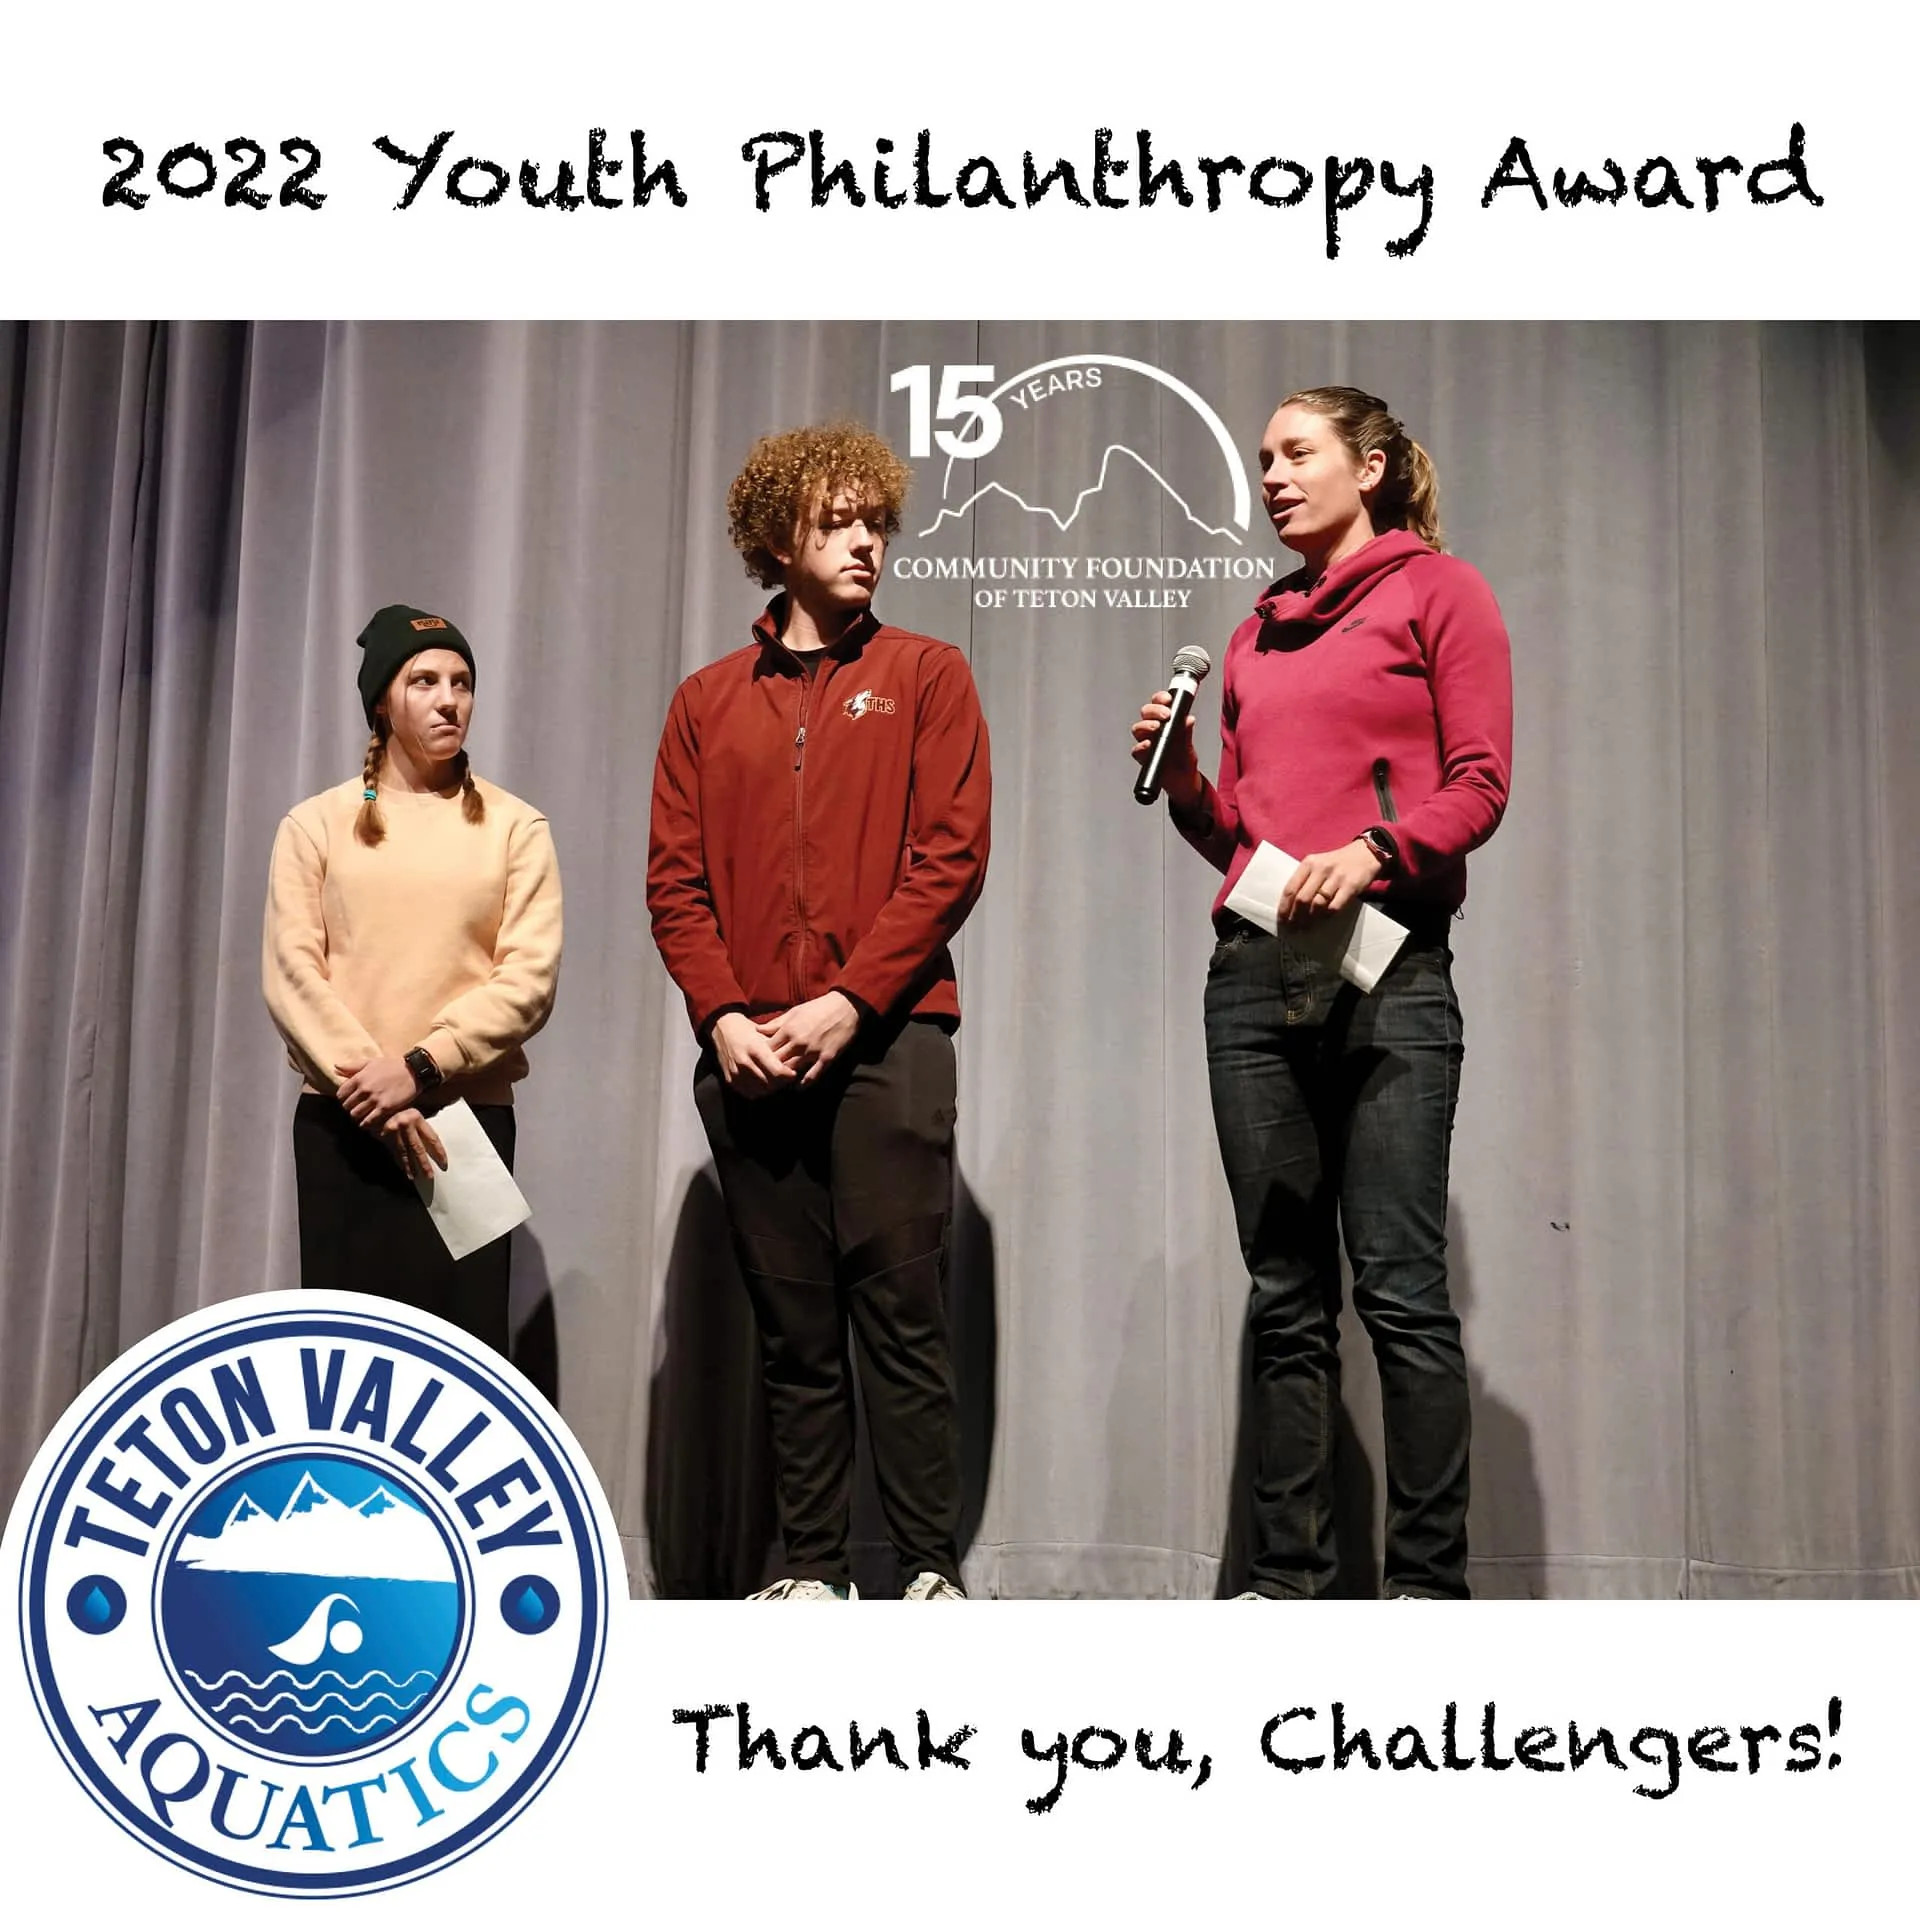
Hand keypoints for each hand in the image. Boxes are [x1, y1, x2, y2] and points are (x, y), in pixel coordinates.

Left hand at [336, 1056, 419, 1129]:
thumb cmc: (391, 1065)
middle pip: (347, 1106)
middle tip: (357, 1109)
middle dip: (350, 1108)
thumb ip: (352, 1066)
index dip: (344, 1099)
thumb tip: (335, 1067)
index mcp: (359, 1078)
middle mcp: (364, 1089)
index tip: (350, 1100)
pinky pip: (369, 1120)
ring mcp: (374, 1099)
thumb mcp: (371, 1062)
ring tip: (362, 1116)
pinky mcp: (385, 1108)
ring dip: (357, 1117)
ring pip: (355, 1115)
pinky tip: (368, 1123)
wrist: (413, 1071)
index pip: (341, 1094)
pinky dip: (366, 1124)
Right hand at [383, 1107, 447, 1181]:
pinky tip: (403, 1170)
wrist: (376, 1106)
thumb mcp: (412, 1113)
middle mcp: (406, 1124)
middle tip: (430, 1176)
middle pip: (418, 1148)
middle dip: (424, 1164)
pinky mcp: (384, 1137)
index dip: (439, 1152)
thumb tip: (434, 1143)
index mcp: (417, 1117)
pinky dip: (399, 1162)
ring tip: (414, 1177)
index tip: (444, 1164)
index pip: (432, 1138)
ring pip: (405, 1153)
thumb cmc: (398, 1109)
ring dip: (410, 1166)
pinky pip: (394, 1152)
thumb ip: (422, 1126)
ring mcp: (394, 1131)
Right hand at [712, 1010, 798, 1098]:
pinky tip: (763, 1084)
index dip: (788, 1075)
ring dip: (771, 1088)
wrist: (722, 1028)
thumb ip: (779, 1049)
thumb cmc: (748, 1030)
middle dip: (781, 1083)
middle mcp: (744, 1062)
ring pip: (760, 1090)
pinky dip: (758, 1091)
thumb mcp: (765, 1034)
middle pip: (770, 1083)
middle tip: (787, 1078)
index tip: (793, 1073)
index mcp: (755, 1049)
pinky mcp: (730, 1079)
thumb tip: (795, 1062)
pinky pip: (748, 1093)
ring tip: (776, 1081)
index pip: (777, 1071)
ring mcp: (736, 1072)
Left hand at [755, 991, 861, 1085]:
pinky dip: (804, 1083)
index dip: (761, 1056)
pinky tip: (799, 1087)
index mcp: (788, 1029)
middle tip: (766, 1075)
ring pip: (792, 1070)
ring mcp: (813, 1051)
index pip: (767, 1049)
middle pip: (777, 1061)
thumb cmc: (818, 1007)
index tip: (759, 1062)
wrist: (845, 1007)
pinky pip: (813, 1075)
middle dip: (770, 1069)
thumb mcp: (794, 1012)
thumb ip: (775, 1023)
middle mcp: (798, 1042)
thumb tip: (756, 1029)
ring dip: (784, 1077)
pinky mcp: (826, 1058)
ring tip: (778, 1083)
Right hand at [1129, 689, 1199, 808]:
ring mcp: (1147, 742)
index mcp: (1165, 721)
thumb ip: (1187, 732)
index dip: (1161, 698)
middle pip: (1146, 713)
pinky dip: (1141, 746)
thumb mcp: (1189, 745)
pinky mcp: (1143, 757)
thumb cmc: (1185, 760)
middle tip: (1165, 715)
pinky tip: (1148, 745)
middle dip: (1153, 711)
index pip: (1158, 703)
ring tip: (1156, 728)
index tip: (1168, 699)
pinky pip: (1136, 749)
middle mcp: (1153, 729)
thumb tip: (1188, 719)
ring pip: (1138, 728)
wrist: (1183, 782)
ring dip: (1146, 726)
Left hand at [1278, 841, 1383, 921]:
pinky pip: (1334, 907)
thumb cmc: (1336, 864)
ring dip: (1310, 919)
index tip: (1281, 920)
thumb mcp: (1318, 865)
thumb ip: (1305, 881)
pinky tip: (1323, 920)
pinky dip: (1326, 916)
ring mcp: (1337, 877)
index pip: (1290, 888)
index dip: (1284, 907)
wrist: (1365, 854)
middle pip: (1302, 899)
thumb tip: (1290, 907)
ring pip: (1317, 904)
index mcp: (1308, 863)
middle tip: (1293, 928)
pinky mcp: (1351, 886)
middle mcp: (1321, 869)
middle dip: (1295, 917)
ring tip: (1306, 927)